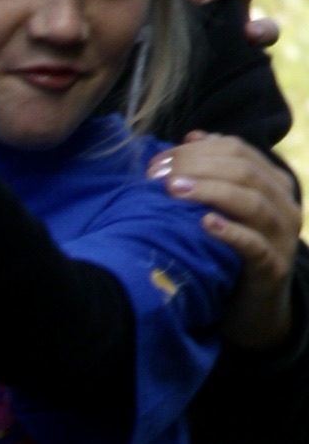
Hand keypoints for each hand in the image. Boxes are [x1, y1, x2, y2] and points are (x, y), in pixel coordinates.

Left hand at [157, 129, 300, 340]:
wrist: (253, 305)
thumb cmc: (230, 250)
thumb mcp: (224, 207)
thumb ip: (214, 171)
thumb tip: (192, 137)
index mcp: (272, 182)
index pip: (238, 150)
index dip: (198, 150)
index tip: (158, 159)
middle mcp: (284, 204)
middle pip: (244, 172)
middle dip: (198, 168)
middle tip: (159, 175)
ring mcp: (282, 236)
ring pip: (252, 203)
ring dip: (211, 193)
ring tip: (175, 191)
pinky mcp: (273, 267)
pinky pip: (254, 245)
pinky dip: (230, 232)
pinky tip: (205, 224)